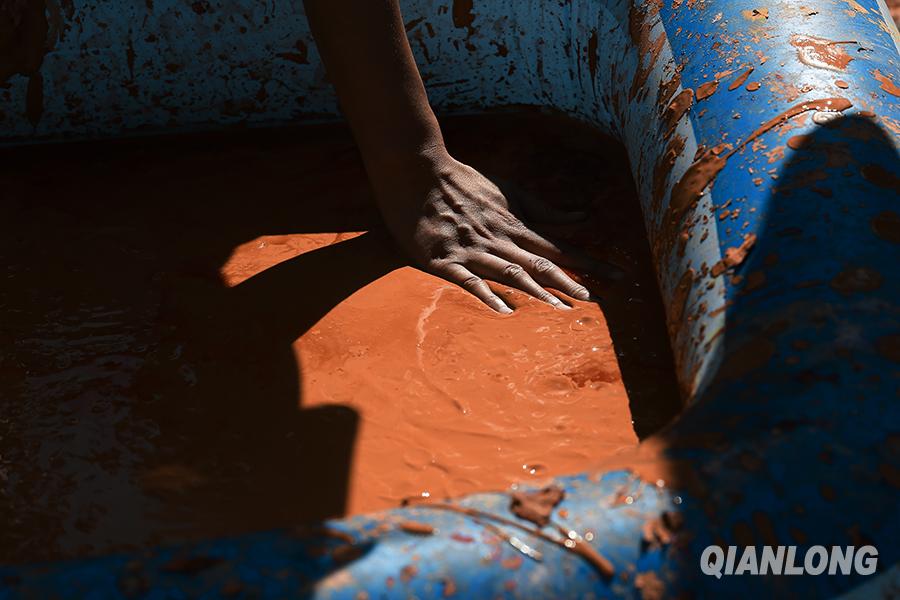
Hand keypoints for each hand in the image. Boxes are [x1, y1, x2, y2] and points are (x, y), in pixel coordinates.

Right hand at [370, 146, 615, 312]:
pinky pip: (469, 280)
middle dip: (572, 282)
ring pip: (511, 272)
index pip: (561, 249)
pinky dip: (488, 294)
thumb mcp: (512, 192)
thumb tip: (584, 218)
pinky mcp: (444, 260)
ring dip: (538, 290)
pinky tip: (505, 311)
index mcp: (517, 226)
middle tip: (600, 300)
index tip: (618, 278)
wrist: (417, 172)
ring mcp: (473, 250)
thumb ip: (547, 210)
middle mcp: (501, 240)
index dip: (590, 265)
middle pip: (542, 264)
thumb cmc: (465, 184)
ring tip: (562, 307)